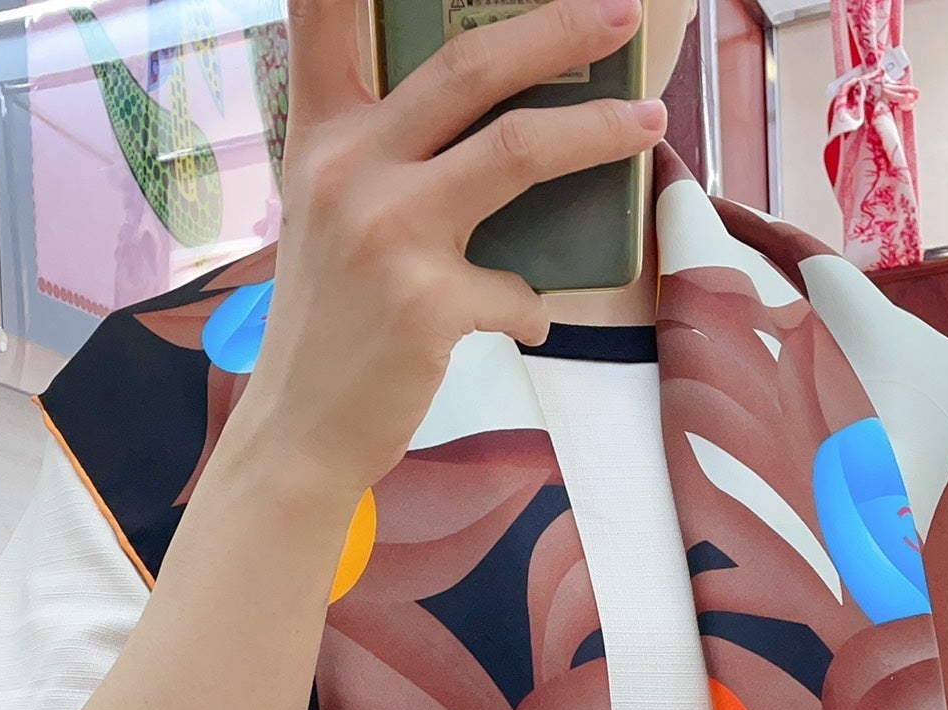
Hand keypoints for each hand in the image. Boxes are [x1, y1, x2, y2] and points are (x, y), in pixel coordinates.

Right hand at [232, 0, 666, 496]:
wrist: (299, 431)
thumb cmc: (331, 323)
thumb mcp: (328, 218)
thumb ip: (381, 157)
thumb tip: (490, 123)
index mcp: (322, 136)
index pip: (326, 14)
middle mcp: (349, 169)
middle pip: (469, 64)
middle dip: (558, 28)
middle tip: (620, 13)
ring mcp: (388, 233)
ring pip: (518, 148)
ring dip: (597, 131)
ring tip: (648, 122)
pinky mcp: (427, 303)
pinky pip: (518, 287)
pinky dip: (533, 305)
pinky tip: (525, 318)